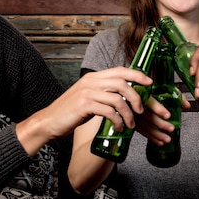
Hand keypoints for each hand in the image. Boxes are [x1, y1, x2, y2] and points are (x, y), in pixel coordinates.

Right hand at [16, 67, 152, 154]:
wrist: (49, 121)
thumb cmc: (71, 111)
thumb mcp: (88, 96)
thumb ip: (103, 92)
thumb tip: (125, 95)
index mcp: (93, 77)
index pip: (120, 70)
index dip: (137, 75)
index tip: (149, 82)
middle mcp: (91, 81)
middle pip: (122, 83)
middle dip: (136, 97)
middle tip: (141, 110)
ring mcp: (87, 92)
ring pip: (118, 98)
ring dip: (128, 113)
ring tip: (130, 124)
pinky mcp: (84, 105)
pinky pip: (109, 111)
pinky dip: (118, 120)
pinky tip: (119, 127)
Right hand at [134, 96, 190, 144]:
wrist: (137, 94)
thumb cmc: (155, 92)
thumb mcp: (167, 90)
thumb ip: (177, 97)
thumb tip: (187, 106)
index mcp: (144, 94)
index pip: (151, 102)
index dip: (159, 109)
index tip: (168, 115)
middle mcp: (138, 104)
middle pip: (148, 116)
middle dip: (160, 124)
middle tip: (171, 128)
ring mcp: (134, 114)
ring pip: (145, 126)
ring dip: (156, 134)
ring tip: (167, 139)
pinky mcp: (133, 122)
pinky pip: (142, 131)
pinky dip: (151, 138)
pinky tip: (159, 142)